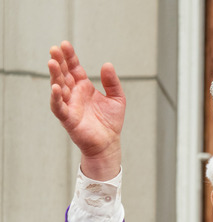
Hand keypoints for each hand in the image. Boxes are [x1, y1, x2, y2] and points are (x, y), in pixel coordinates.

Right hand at [48, 41, 124, 180]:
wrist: (109, 143)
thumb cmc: (111, 121)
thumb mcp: (117, 98)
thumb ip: (112, 82)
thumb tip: (107, 64)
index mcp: (84, 87)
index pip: (74, 68)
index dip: (69, 56)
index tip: (64, 44)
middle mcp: (74, 94)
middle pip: (64, 74)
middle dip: (59, 62)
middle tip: (54, 49)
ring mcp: (69, 105)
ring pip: (58, 87)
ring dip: (55, 75)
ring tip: (52, 62)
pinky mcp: (67, 118)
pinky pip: (58, 107)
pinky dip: (55, 97)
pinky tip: (55, 87)